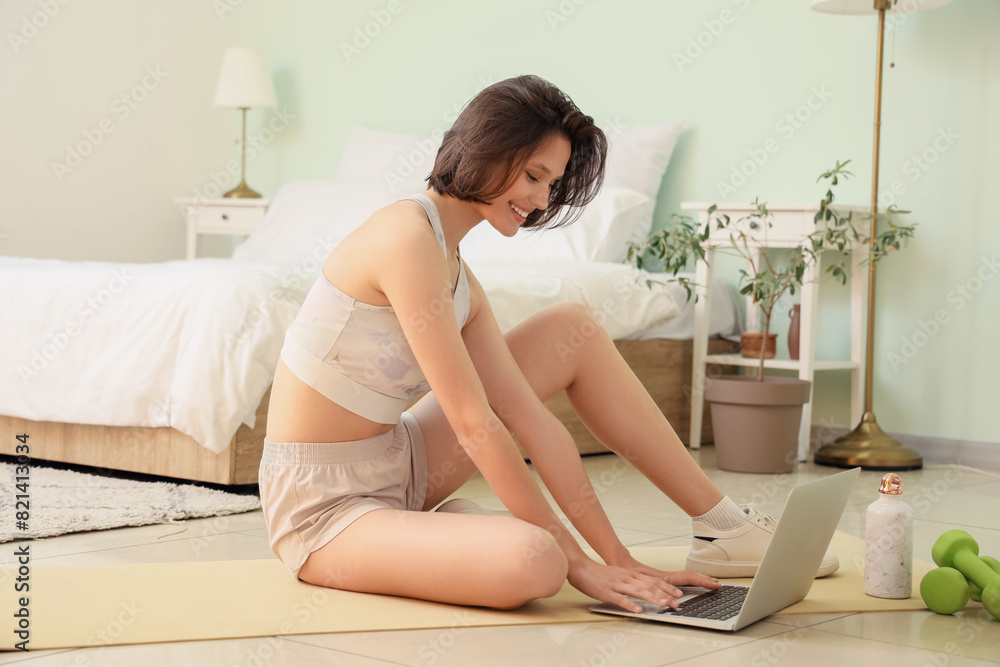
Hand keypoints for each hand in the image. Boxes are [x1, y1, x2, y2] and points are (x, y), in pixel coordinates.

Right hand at [567, 555, 719, 613]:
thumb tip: (647, 589)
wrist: (581, 567)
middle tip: (677, 603)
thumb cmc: (600, 574)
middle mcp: (627, 578)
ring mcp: (617, 584)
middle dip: (665, 594)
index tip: (678, 593)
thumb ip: (632, 581)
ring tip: (663, 605)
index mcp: (631, 574)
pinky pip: (620, 599)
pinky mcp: (606, 592)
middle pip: (649, 586)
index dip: (667, 587)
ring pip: (638, 591)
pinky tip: (637, 610)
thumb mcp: (620, 575)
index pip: (653, 580)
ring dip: (652, 598)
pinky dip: (630, 604)